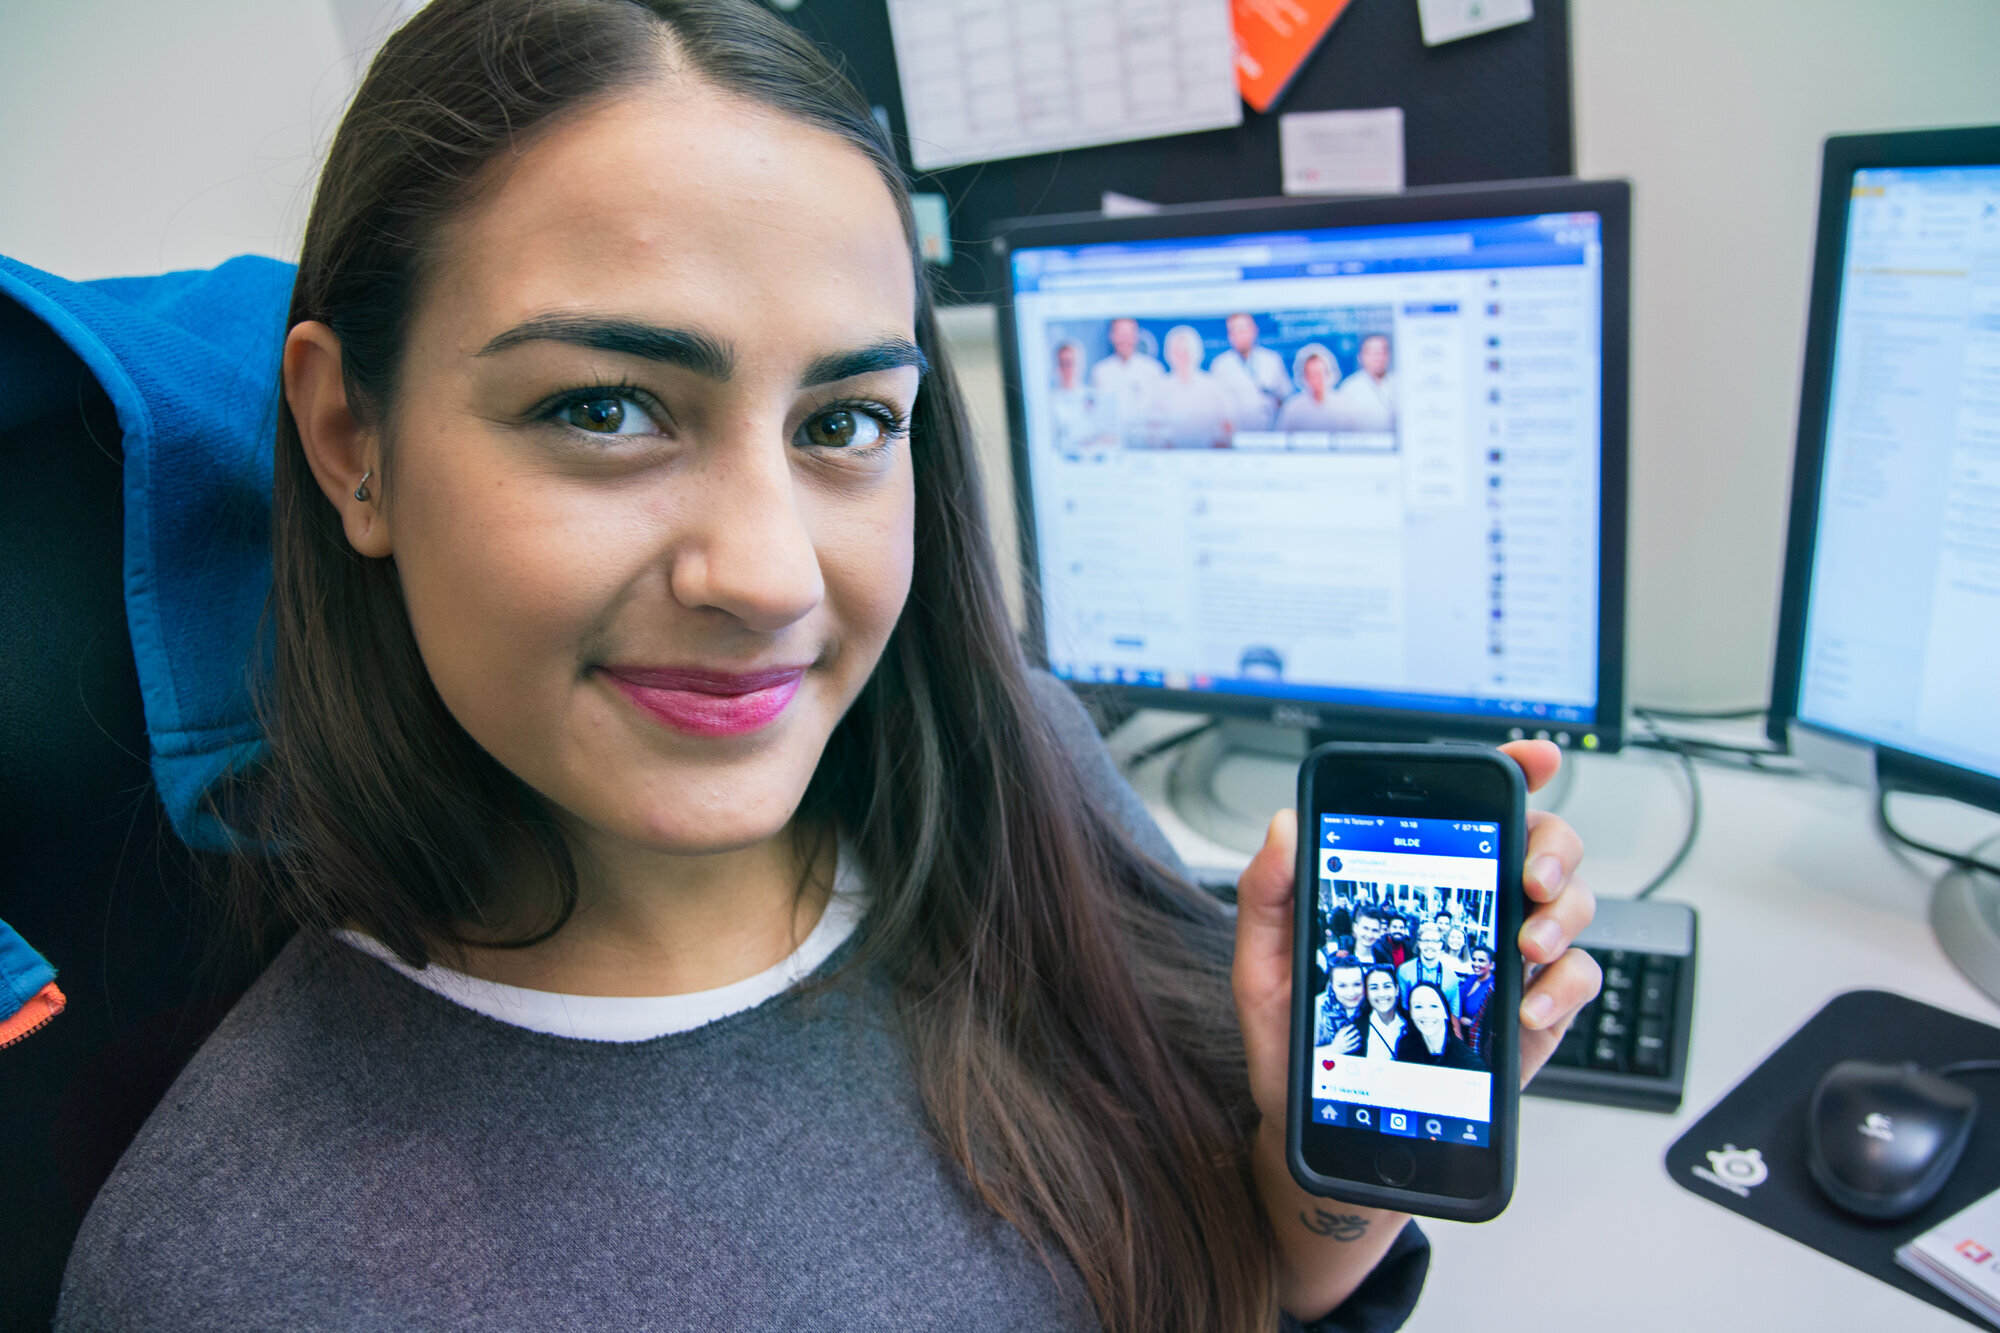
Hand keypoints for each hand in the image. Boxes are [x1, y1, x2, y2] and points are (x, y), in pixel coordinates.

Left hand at [1230, 740, 1599, 1318]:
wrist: (1329, 1135)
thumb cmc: (1300, 1046)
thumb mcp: (1265, 968)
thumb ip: (1269, 896)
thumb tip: (1286, 826)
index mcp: (1413, 888)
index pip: (1468, 813)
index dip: (1508, 774)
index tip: (1531, 757)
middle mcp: (1469, 916)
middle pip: (1541, 849)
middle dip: (1553, 844)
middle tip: (1529, 871)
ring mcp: (1504, 966)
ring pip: (1570, 907)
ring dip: (1562, 911)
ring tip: (1526, 938)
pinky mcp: (1527, 1020)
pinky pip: (1575, 984)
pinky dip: (1565, 984)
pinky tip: (1525, 1005)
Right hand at [1333, 1022, 1361, 1056]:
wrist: (1333, 1049)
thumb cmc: (1337, 1040)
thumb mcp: (1337, 1034)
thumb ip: (1342, 1030)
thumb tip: (1346, 1023)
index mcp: (1338, 1036)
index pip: (1344, 1031)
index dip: (1349, 1027)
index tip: (1353, 1025)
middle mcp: (1341, 1041)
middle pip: (1348, 1036)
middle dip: (1353, 1033)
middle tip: (1357, 1030)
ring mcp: (1343, 1046)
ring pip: (1350, 1042)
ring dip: (1355, 1039)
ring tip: (1359, 1036)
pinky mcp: (1346, 1050)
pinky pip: (1351, 1048)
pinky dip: (1355, 1046)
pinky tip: (1359, 1043)